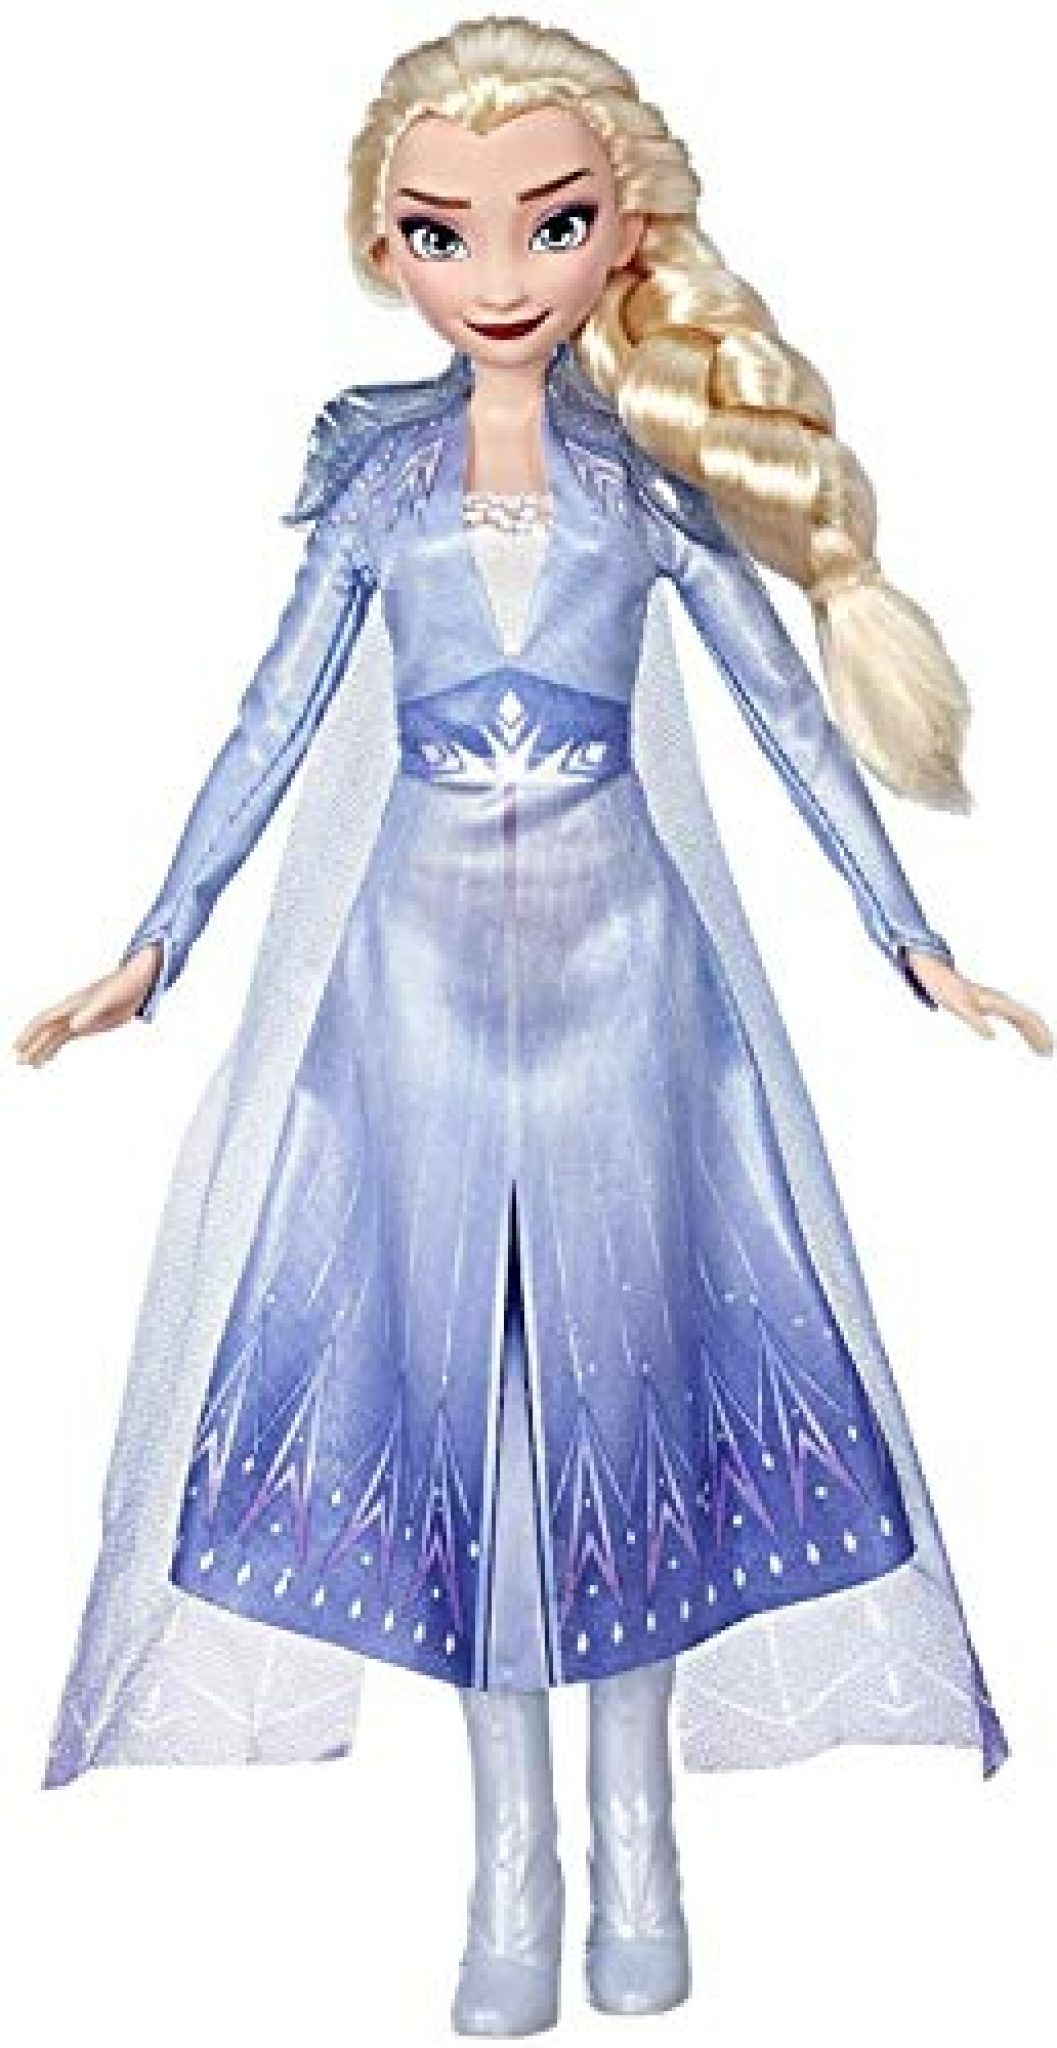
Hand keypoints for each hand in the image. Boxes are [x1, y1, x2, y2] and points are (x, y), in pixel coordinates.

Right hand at [12, 942, 162, 1066]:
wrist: (135, 980)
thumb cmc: (121, 985)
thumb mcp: (106, 1000)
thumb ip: (90, 1013)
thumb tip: (73, 1027)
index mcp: (71, 1005)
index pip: (44, 1021)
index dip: (29, 1034)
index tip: (17, 1047)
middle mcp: (71, 1012)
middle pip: (45, 1031)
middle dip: (32, 1046)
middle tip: (19, 1062)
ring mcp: (79, 1018)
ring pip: (53, 1036)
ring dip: (41, 1049)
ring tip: (30, 1065)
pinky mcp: (89, 1024)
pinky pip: (65, 1038)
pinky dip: (54, 1048)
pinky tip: (48, 1057)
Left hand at [904, 948, 1053, 1052]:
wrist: (939, 976)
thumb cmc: (948, 990)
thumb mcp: (960, 1008)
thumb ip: (975, 1021)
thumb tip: (992, 1036)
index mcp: (998, 1001)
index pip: (1025, 1016)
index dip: (1037, 1031)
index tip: (1046, 1045)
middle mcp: (1002, 1001)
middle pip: (1029, 1018)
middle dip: (1041, 1034)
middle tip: (1049, 1053)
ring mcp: (999, 1003)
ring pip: (1024, 1020)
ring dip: (1035, 1034)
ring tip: (1044, 1052)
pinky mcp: (994, 1007)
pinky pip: (1016, 1020)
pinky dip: (1025, 1031)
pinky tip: (1027, 1042)